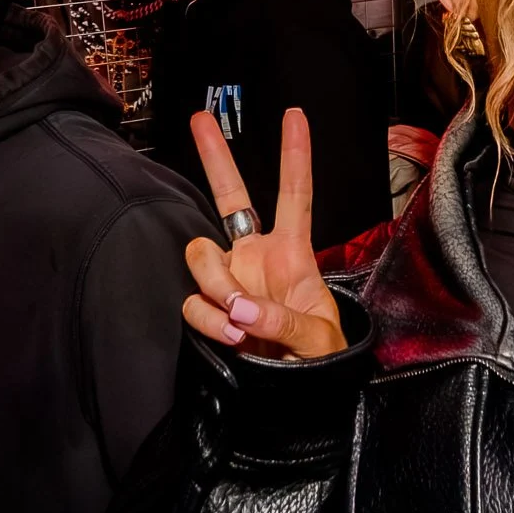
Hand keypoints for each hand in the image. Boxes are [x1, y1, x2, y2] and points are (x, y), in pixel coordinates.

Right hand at [182, 108, 347, 358]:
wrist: (297, 396)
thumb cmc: (320, 360)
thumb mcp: (318, 338)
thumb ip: (282, 318)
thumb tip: (239, 306)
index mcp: (293, 253)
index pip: (295, 196)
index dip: (295, 157)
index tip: (296, 117)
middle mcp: (255, 257)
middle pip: (231, 196)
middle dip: (214, 157)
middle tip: (199, 118)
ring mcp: (228, 280)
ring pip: (201, 256)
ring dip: (217, 284)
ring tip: (242, 318)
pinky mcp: (208, 309)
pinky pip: (193, 302)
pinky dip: (208, 319)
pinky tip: (232, 334)